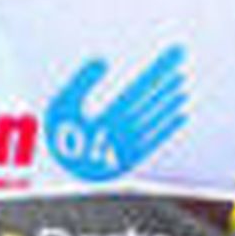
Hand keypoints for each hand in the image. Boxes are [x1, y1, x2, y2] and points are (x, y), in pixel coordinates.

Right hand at [45, 44, 187, 179]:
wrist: (53, 179)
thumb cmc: (55, 138)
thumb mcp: (60, 106)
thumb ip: (80, 82)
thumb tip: (101, 62)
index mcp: (102, 121)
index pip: (137, 90)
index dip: (157, 72)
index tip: (171, 57)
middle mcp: (118, 135)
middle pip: (149, 103)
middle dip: (165, 81)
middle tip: (181, 61)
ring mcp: (126, 148)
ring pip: (154, 120)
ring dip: (169, 101)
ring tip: (182, 83)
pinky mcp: (128, 160)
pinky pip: (153, 140)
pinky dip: (168, 126)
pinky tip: (180, 114)